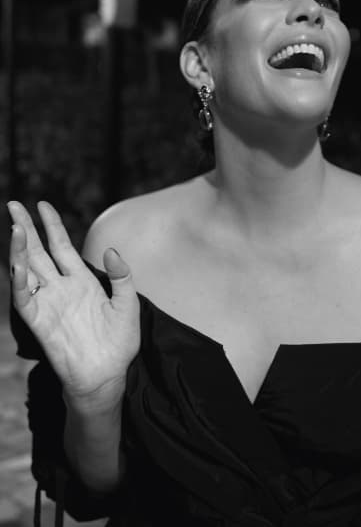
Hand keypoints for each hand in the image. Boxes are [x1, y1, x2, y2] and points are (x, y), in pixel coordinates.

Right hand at [8, 200, 139, 407]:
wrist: (107, 374)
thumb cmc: (119, 342)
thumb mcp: (128, 303)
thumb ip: (121, 275)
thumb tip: (112, 249)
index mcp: (81, 280)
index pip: (61, 245)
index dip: (52, 225)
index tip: (42, 205)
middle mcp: (61, 287)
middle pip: (39, 251)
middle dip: (26, 228)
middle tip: (14, 204)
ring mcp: (49, 302)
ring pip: (28, 269)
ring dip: (19, 249)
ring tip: (15, 227)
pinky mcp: (39, 321)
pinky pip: (25, 297)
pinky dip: (19, 280)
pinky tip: (18, 263)